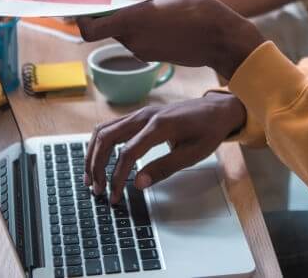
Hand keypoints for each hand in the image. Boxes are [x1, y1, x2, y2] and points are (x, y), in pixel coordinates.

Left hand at [76, 0, 265, 79]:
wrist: (221, 39)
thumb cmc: (196, 10)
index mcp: (131, 21)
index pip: (89, 30)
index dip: (81, 20)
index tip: (82, 7)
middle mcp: (132, 39)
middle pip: (107, 27)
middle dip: (109, 12)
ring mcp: (142, 50)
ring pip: (123, 33)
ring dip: (127, 20)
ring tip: (145, 2)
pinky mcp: (153, 56)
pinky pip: (138, 41)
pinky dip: (140, 30)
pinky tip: (158, 17)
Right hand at [84, 93, 246, 202]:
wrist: (217, 110)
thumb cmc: (208, 131)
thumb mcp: (193, 154)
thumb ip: (164, 168)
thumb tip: (138, 184)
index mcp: (159, 126)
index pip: (127, 153)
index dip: (117, 177)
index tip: (114, 196)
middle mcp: (144, 115)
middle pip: (107, 138)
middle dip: (96, 165)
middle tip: (96, 189)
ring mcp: (140, 113)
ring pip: (104, 130)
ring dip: (93, 153)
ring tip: (90, 177)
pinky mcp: (139, 115)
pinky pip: (111, 126)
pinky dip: (100, 144)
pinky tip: (99, 159)